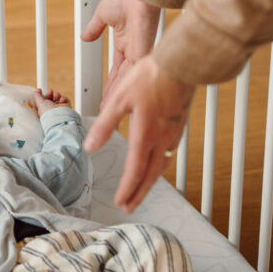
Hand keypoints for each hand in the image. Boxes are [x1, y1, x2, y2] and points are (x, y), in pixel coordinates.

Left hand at [31, 87, 70, 116]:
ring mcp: (59, 108)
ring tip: (57, 96)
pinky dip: (63, 98)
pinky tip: (62, 100)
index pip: (42, 100)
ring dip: (57, 95)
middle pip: (50, 98)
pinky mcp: (66, 107)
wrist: (59, 117)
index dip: (41, 94)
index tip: (40, 90)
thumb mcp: (40, 103)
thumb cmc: (48, 113)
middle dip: (49, 93)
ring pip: (57, 97)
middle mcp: (51, 108)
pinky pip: (65, 99)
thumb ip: (37, 97)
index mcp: (44, 109)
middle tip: (50, 91)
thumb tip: (35, 92)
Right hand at [81, 0, 160, 103]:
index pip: (117, 67)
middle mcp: (133, 48)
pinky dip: (124, 87)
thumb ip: (94, 28)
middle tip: (109, 108)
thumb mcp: (102, 15)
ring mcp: (139, 51)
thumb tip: (84, 36)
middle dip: (115, 93)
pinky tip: (118, 98)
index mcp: (124, 40)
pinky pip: (132, 74)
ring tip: (111, 109)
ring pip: (128, 79)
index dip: (111, 80)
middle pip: (123, 77)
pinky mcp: (143, 52)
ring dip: (118, 94)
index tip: (105, 92)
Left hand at [83, 55, 193, 212]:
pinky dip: (161, 165)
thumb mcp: (119, 98)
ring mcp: (174, 133)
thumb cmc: (150, 77)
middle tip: (130, 207)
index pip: (135, 171)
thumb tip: (90, 146)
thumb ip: (105, 125)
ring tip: (141, 190)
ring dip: (150, 181)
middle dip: (139, 194)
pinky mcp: (180, 125)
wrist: (182, 63)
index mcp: (145, 135)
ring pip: (162, 166)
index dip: (127, 190)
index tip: (120, 202)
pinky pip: (170, 152)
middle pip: (150, 176)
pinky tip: (157, 161)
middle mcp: (162, 139)